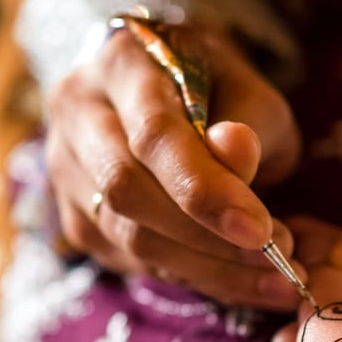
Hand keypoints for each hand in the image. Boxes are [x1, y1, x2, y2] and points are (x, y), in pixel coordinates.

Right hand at [45, 23, 304, 308]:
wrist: (164, 91)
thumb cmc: (215, 88)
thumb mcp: (247, 87)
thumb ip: (247, 118)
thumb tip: (237, 154)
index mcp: (120, 63)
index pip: (153, 135)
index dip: (205, 189)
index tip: (260, 230)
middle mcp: (78, 112)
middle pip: (126, 191)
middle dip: (206, 238)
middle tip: (276, 260)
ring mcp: (66, 168)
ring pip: (125, 235)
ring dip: (205, 267)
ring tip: (271, 279)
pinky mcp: (73, 216)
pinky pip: (127, 259)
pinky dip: (187, 274)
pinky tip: (235, 277)